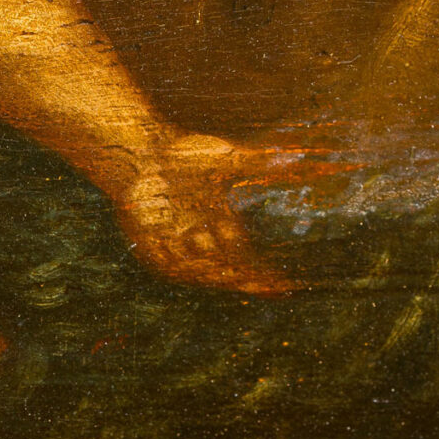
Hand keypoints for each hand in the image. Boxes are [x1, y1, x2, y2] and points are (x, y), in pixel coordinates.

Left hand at [114, 134, 301, 294]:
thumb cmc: (185, 157)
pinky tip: (201, 265)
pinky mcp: (149, 248)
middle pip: (228, 272)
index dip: (266, 276)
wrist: (142, 153)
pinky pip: (169, 262)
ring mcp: (175, 249)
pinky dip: (184, 263)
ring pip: (201, 271)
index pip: (249, 261)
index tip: (287, 285)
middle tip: (265, 285)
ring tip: (238, 277)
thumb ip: (259, 163)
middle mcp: (201, 244)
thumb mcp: (227, 160)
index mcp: (222, 230)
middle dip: (246, 280)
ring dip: (218, 273)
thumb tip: (296, 158)